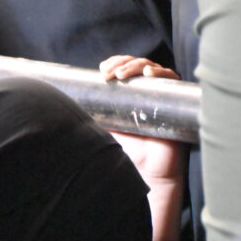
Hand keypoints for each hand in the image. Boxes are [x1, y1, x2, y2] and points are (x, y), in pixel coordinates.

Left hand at [100, 56, 186, 240]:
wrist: (140, 176)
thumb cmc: (121, 156)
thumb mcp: (100, 129)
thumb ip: (91, 115)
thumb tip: (66, 98)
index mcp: (128, 98)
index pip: (124, 70)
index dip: (115, 64)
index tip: (102, 71)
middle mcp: (145, 96)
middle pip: (137, 66)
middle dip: (123, 63)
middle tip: (110, 73)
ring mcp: (161, 99)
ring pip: (154, 70)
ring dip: (138, 66)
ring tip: (123, 75)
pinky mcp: (174, 105)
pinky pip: (173, 82)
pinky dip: (162, 74)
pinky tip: (148, 75)